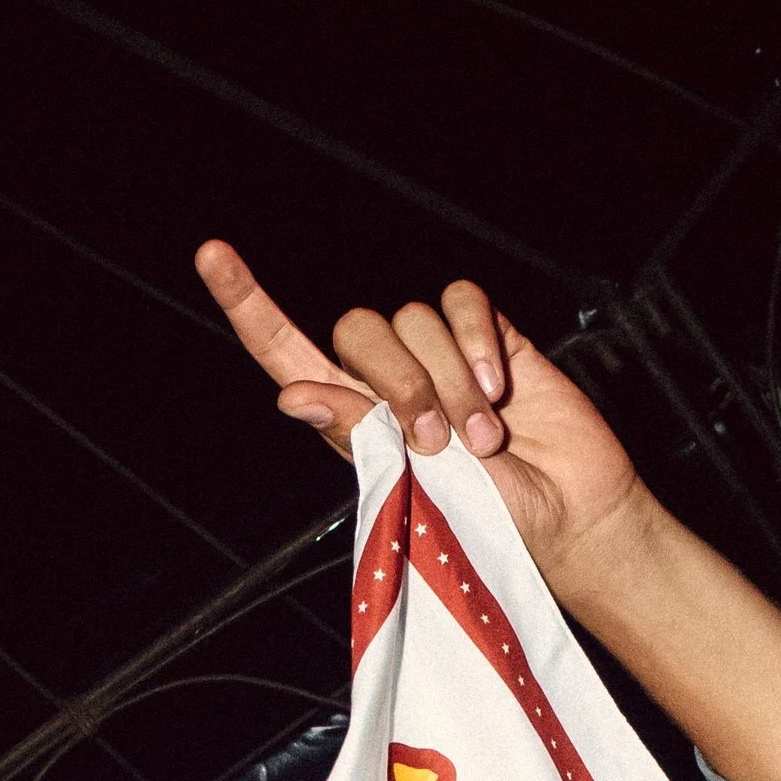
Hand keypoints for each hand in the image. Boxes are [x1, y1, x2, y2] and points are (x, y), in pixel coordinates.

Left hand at [197, 241, 651, 612]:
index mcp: (353, 416)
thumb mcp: (413, 491)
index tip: (212, 255)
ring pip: (415, 320)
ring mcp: (440, 354)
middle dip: (398, 384)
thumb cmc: (489, 525)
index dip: (249, 304)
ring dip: (451, 382)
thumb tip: (292, 393)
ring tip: (484, 439)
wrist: (568, 519)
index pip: (286, 350)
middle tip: (438, 444)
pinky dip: (478, 342)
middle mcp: (390, 379)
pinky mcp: (489, 335)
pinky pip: (463, 302)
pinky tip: (501, 387)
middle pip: (358, 330)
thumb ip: (356, 435)